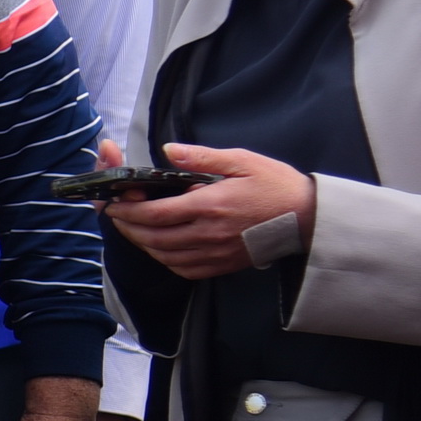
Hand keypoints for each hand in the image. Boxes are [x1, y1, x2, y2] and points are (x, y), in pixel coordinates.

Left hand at [103, 143, 316, 280]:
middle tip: (115, 216)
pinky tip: (160, 247)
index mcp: (209, 205)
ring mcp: (216, 253)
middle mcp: (208, 233)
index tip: (112, 204)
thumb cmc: (275, 185)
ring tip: (132, 229)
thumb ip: (201, 156)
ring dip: (142, 244)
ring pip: (165, 255)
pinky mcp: (223, 265)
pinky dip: (165, 259)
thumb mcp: (241, 160)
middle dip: (127, 227)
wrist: (308, 217)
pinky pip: (184, 269)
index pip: (155, 214)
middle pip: (153, 238)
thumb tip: (168, 151)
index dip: (127, 211)